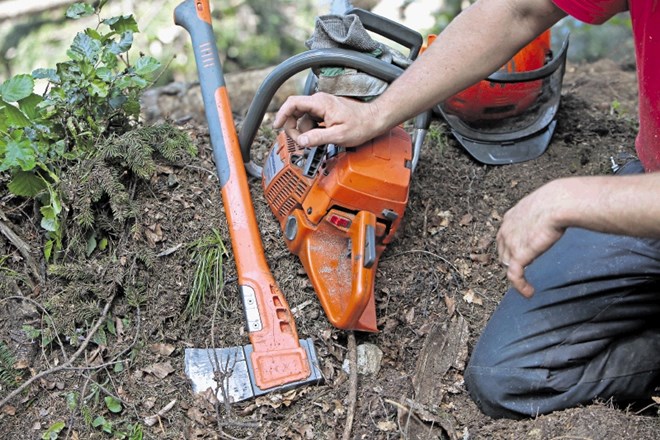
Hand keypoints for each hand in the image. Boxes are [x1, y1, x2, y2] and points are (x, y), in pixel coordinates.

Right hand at [273, 92, 383, 147]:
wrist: (374, 120)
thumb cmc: (360, 125)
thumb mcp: (338, 136)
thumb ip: (317, 138)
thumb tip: (300, 141)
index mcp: (320, 103)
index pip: (293, 103)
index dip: (282, 114)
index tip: (276, 126)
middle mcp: (319, 101)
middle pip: (295, 111)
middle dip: (293, 127)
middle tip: (300, 141)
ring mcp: (322, 105)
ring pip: (303, 118)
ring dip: (304, 131)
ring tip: (316, 141)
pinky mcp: (325, 111)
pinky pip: (311, 120)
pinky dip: (311, 129)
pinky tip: (320, 136)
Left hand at [496, 181, 566, 296]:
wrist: (559, 203)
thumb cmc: (559, 200)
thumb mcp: (544, 203)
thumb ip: (543, 212)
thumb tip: (561, 212)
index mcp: (511, 217)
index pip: (505, 236)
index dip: (511, 246)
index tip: (521, 254)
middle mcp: (506, 230)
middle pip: (503, 251)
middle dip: (512, 261)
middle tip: (525, 270)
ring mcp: (510, 243)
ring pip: (508, 264)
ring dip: (517, 274)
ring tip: (527, 283)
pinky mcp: (518, 255)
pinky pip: (514, 275)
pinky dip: (520, 286)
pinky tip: (529, 293)